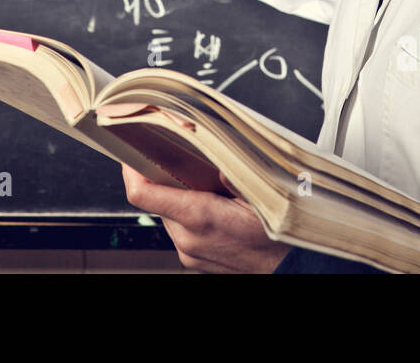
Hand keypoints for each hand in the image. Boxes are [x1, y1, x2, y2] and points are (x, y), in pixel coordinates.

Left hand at [121, 163, 290, 272]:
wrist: (290, 268)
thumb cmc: (277, 236)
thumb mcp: (261, 194)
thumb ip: (233, 172)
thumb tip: (213, 153)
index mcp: (199, 217)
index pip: (142, 193)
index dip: (131, 169)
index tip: (129, 153)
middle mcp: (187, 239)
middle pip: (156, 199)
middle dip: (164, 178)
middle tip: (182, 161)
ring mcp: (189, 253)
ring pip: (168, 214)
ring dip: (179, 197)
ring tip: (206, 188)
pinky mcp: (193, 260)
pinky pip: (180, 229)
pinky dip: (188, 214)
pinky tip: (212, 208)